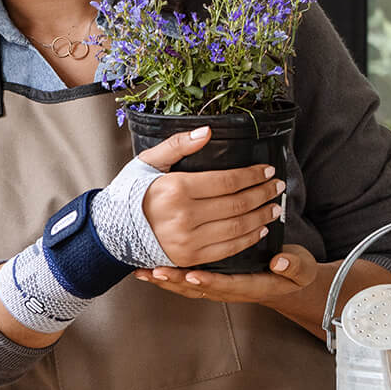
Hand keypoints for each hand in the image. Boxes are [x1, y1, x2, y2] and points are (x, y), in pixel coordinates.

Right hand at [134, 128, 284, 267]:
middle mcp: (184, 216)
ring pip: (237, 228)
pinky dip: (248, 238)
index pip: (227, 182)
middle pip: (237, 204)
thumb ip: (177, 145)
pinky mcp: (189, 257)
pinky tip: (259, 228)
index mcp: (176, 189)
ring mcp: (188, 240)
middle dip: (263, 194)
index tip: (267, 171)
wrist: (112, 231)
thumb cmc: (131, 194)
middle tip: (277, 186)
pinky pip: (228, 249)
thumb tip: (207, 132)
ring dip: (261, 216)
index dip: (252, 176)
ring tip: (274, 206)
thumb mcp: (148, 162)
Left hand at [135, 244, 318, 303]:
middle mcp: (230, 289)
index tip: (194, 275)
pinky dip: (166, 277)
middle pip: (199, 288)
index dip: (210, 281)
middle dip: (177, 281)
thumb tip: (281, 262)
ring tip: (143, 272)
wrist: (287, 283)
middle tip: (156, 272)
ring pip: (187, 288)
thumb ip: (294, 266)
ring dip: (166, 280)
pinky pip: (185, 282)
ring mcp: (218, 286)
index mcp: (252, 286)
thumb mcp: (302, 268)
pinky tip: (147, 269)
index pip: (228, 284)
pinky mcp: (209, 280)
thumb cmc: (294, 272)